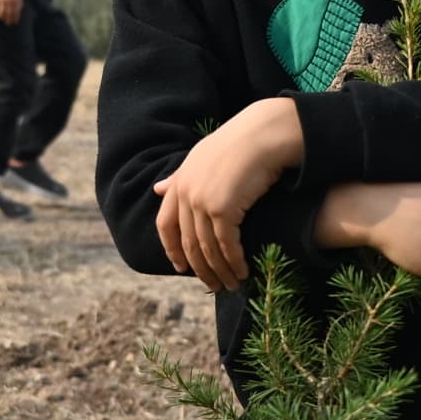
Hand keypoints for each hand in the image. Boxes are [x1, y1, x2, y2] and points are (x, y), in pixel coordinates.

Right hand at [0, 0, 24, 25]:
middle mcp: (9, 0)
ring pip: (2, 10)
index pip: (16, 11)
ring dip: (3, 17)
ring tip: (4, 20)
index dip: (15, 17)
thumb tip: (21, 10)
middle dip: (9, 19)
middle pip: (9, 12)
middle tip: (9, 24)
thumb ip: (20, 2)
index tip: (15, 22)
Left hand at [151, 97, 304, 290]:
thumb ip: (180, 178)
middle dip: (200, 268)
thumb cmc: (239, 143)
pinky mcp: (221, 208)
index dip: (172, 249)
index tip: (181, 268)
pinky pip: (225, 245)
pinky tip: (242, 271)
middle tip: (214, 285)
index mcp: (178, 182)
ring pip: (206, 248)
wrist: (263, 134)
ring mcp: (201, 201)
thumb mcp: (201, 158)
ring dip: (219, 271)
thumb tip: (157, 189)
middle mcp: (185, 193)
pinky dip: (234, 262)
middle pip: (188, 243)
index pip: (165, 225)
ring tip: (231, 284)